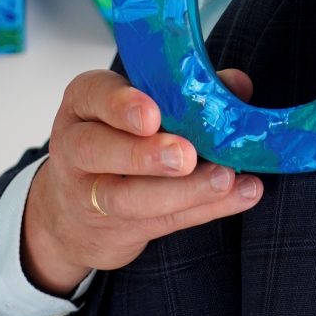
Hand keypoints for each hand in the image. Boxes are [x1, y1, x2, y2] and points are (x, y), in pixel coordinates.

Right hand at [20, 67, 262, 295]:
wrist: (74, 212)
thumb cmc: (117, 139)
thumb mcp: (135, 108)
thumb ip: (184, 93)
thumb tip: (236, 84)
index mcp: (83, 105)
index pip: (93, 96)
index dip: (121, 106)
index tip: (153, 115)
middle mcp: (76, 148)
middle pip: (98, 150)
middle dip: (144, 154)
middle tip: (186, 156)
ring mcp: (90, 195)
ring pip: (126, 198)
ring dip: (181, 191)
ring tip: (224, 179)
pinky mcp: (117, 230)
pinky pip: (161, 222)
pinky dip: (205, 209)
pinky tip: (241, 196)